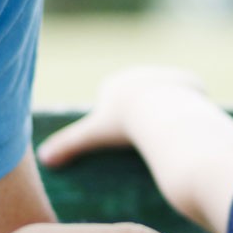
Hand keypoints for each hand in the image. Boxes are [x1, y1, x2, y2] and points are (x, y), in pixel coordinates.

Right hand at [37, 66, 205, 166]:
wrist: (162, 109)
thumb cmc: (123, 122)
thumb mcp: (92, 135)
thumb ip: (68, 145)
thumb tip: (42, 159)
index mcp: (116, 83)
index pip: (114, 104)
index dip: (119, 122)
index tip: (124, 139)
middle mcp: (140, 74)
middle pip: (140, 99)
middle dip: (143, 116)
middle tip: (148, 140)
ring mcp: (165, 75)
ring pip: (166, 97)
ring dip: (167, 111)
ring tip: (169, 136)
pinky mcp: (190, 81)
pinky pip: (189, 98)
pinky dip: (189, 110)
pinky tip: (188, 125)